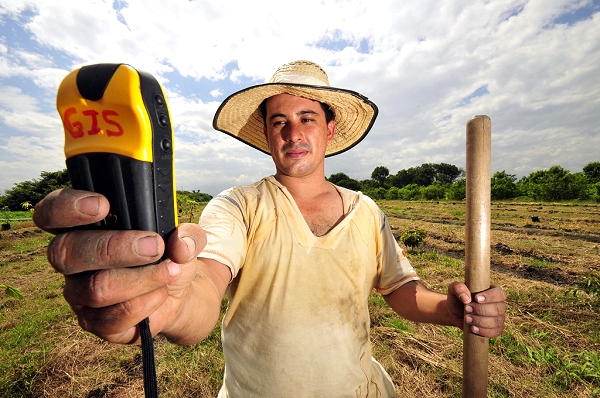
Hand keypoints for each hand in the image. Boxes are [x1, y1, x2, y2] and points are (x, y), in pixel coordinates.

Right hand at [34, 188, 206, 343]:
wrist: (178, 294)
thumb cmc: (168, 255)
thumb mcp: (185, 238)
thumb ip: (188, 235)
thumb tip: (180, 243)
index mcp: (83, 228)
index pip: (51, 213)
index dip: (67, 208)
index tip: (103, 205)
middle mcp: (71, 260)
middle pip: (66, 252)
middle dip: (114, 248)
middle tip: (154, 246)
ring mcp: (78, 294)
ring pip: (96, 288)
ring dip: (141, 279)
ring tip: (171, 271)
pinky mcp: (94, 323)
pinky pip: (112, 318)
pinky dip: (145, 304)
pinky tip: (161, 294)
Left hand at [447, 282, 506, 337]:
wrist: (455, 313)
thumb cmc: (457, 299)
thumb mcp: (453, 290)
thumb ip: (458, 288)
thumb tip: (467, 298)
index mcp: (493, 291)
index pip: (499, 294)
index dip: (490, 297)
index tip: (476, 299)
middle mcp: (499, 304)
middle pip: (498, 309)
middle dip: (481, 310)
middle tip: (467, 308)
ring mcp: (499, 317)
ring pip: (496, 321)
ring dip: (481, 321)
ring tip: (467, 319)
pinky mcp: (496, 329)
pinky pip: (495, 332)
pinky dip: (484, 331)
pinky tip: (473, 329)